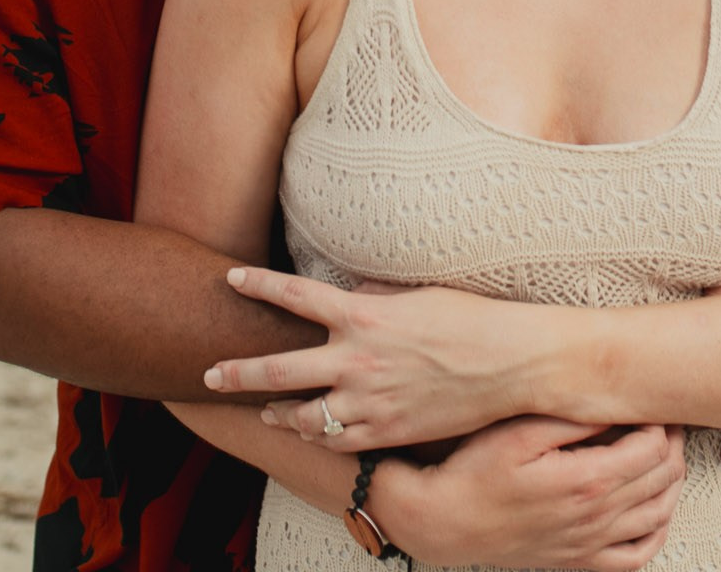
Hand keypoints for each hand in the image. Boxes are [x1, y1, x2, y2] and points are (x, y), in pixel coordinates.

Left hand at [205, 267, 535, 448]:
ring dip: (276, 411)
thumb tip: (352, 297)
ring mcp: (369, 401)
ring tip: (261, 408)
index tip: (231, 279)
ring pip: (301, 415)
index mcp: (362, 315)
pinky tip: (308, 430)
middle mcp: (356, 360)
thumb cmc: (469, 319)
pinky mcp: (386, 432)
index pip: (295, 296)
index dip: (258, 285)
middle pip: (277, 369)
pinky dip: (317, 436)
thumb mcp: (415, 295)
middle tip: (210, 372)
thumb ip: (373, 298)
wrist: (510, 363)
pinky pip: (335, 441)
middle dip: (236, 371)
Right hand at [374, 419, 687, 570]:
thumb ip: (573, 419)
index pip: (652, 449)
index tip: (654, 404)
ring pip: (659, 516)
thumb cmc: (474, 472)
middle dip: (672, 445)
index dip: (661, 422)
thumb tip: (616, 405)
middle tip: (664, 421)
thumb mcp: (520, 431)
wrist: (445, 522)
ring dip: (672, 483)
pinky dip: (656, 532)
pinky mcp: (579, 561)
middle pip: (662, 479)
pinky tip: (653, 511)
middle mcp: (596, 518)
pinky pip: (637, 556)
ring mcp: (590, 544)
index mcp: (587, 482)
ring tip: (663, 455)